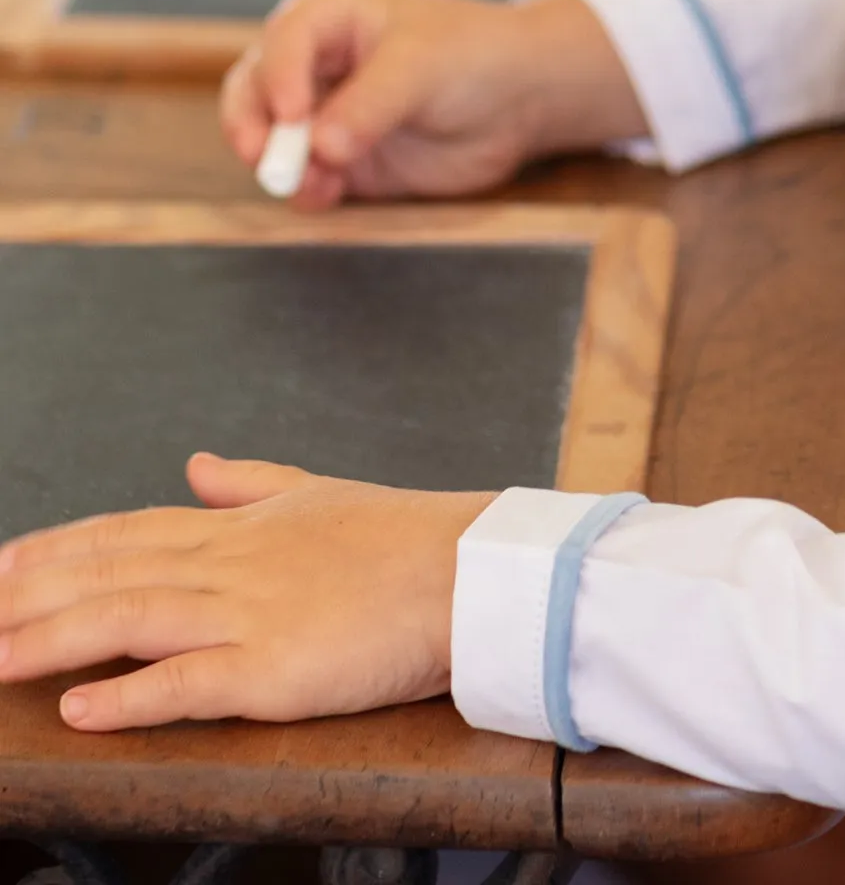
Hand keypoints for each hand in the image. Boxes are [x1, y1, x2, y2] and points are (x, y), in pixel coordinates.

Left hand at [0, 455, 494, 730]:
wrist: (471, 568)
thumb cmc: (408, 536)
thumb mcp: (324, 494)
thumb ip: (254, 483)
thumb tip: (197, 464)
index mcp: (243, 527)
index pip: (129, 532)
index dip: (58, 548)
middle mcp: (233, 565)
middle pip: (110, 576)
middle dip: (28, 595)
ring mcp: (251, 615)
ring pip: (129, 623)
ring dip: (49, 642)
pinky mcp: (274, 669)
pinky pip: (188, 685)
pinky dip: (129, 698)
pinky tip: (80, 709)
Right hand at [221, 0, 647, 208]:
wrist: (526, 98)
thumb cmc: (477, 56)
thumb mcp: (423, 67)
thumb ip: (370, 105)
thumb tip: (321, 147)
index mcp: (330, 16)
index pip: (282, 42)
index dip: (278, 79)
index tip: (293, 116)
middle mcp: (316, 63)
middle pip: (255, 91)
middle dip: (255, 125)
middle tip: (267, 159)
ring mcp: (326, 114)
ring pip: (272, 139)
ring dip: (280, 164)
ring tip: (310, 182)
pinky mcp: (343, 160)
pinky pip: (307, 178)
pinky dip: (306, 189)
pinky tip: (324, 194)